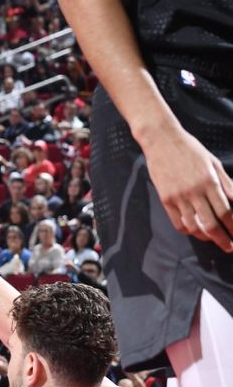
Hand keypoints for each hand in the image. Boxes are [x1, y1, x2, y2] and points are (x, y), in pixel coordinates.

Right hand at [140, 125, 232, 251]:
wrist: (160, 139)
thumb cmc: (189, 148)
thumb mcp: (213, 162)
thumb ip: (227, 183)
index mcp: (209, 181)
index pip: (226, 212)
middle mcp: (194, 191)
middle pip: (211, 224)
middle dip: (223, 239)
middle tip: (229, 247)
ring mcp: (178, 196)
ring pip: (194, 226)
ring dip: (205, 237)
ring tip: (211, 239)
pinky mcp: (165, 198)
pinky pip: (177, 222)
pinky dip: (188, 230)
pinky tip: (194, 230)